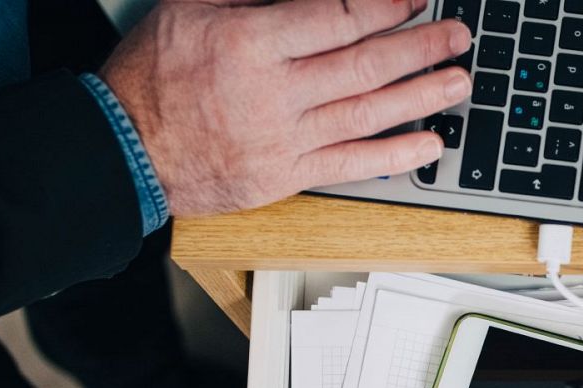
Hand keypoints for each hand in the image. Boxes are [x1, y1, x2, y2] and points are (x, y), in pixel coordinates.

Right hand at [101, 0, 470, 216]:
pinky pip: (353, 164)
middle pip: (366, 64)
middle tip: (456, 37)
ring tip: (458, 82)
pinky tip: (429, 144)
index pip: (338, 17)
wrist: (125, 149)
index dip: (386, 6)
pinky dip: (396, 155)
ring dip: (422, 97)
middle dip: (420, 47)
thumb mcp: (191, 8)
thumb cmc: (154, 75)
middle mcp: (274, 91)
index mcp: (251, 41)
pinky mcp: (287, 175)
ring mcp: (285, 138)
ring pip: (369, 113)